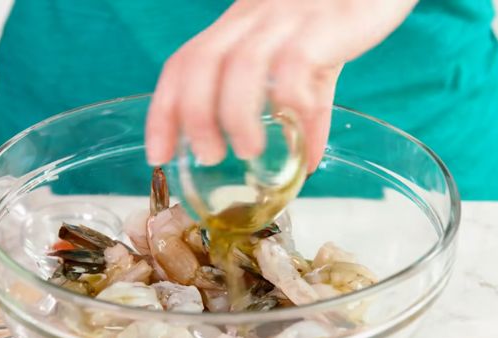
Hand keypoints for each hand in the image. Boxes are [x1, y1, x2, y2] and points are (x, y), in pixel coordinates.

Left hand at [146, 0, 416, 170]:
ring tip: (247, 153)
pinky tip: (298, 131)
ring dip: (236, 116)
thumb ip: (305, 110)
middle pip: (200, 62)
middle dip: (192, 117)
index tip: (157, 154)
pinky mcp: (326, 23)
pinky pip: (295, 65)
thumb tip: (304, 163)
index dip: (163, 111)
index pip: (183, 63)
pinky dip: (290, 104)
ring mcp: (287, 18)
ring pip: (241, 65)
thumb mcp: (314, 63)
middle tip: (207, 157)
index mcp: (239, 26)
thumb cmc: (340, 15)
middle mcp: (254, 18)